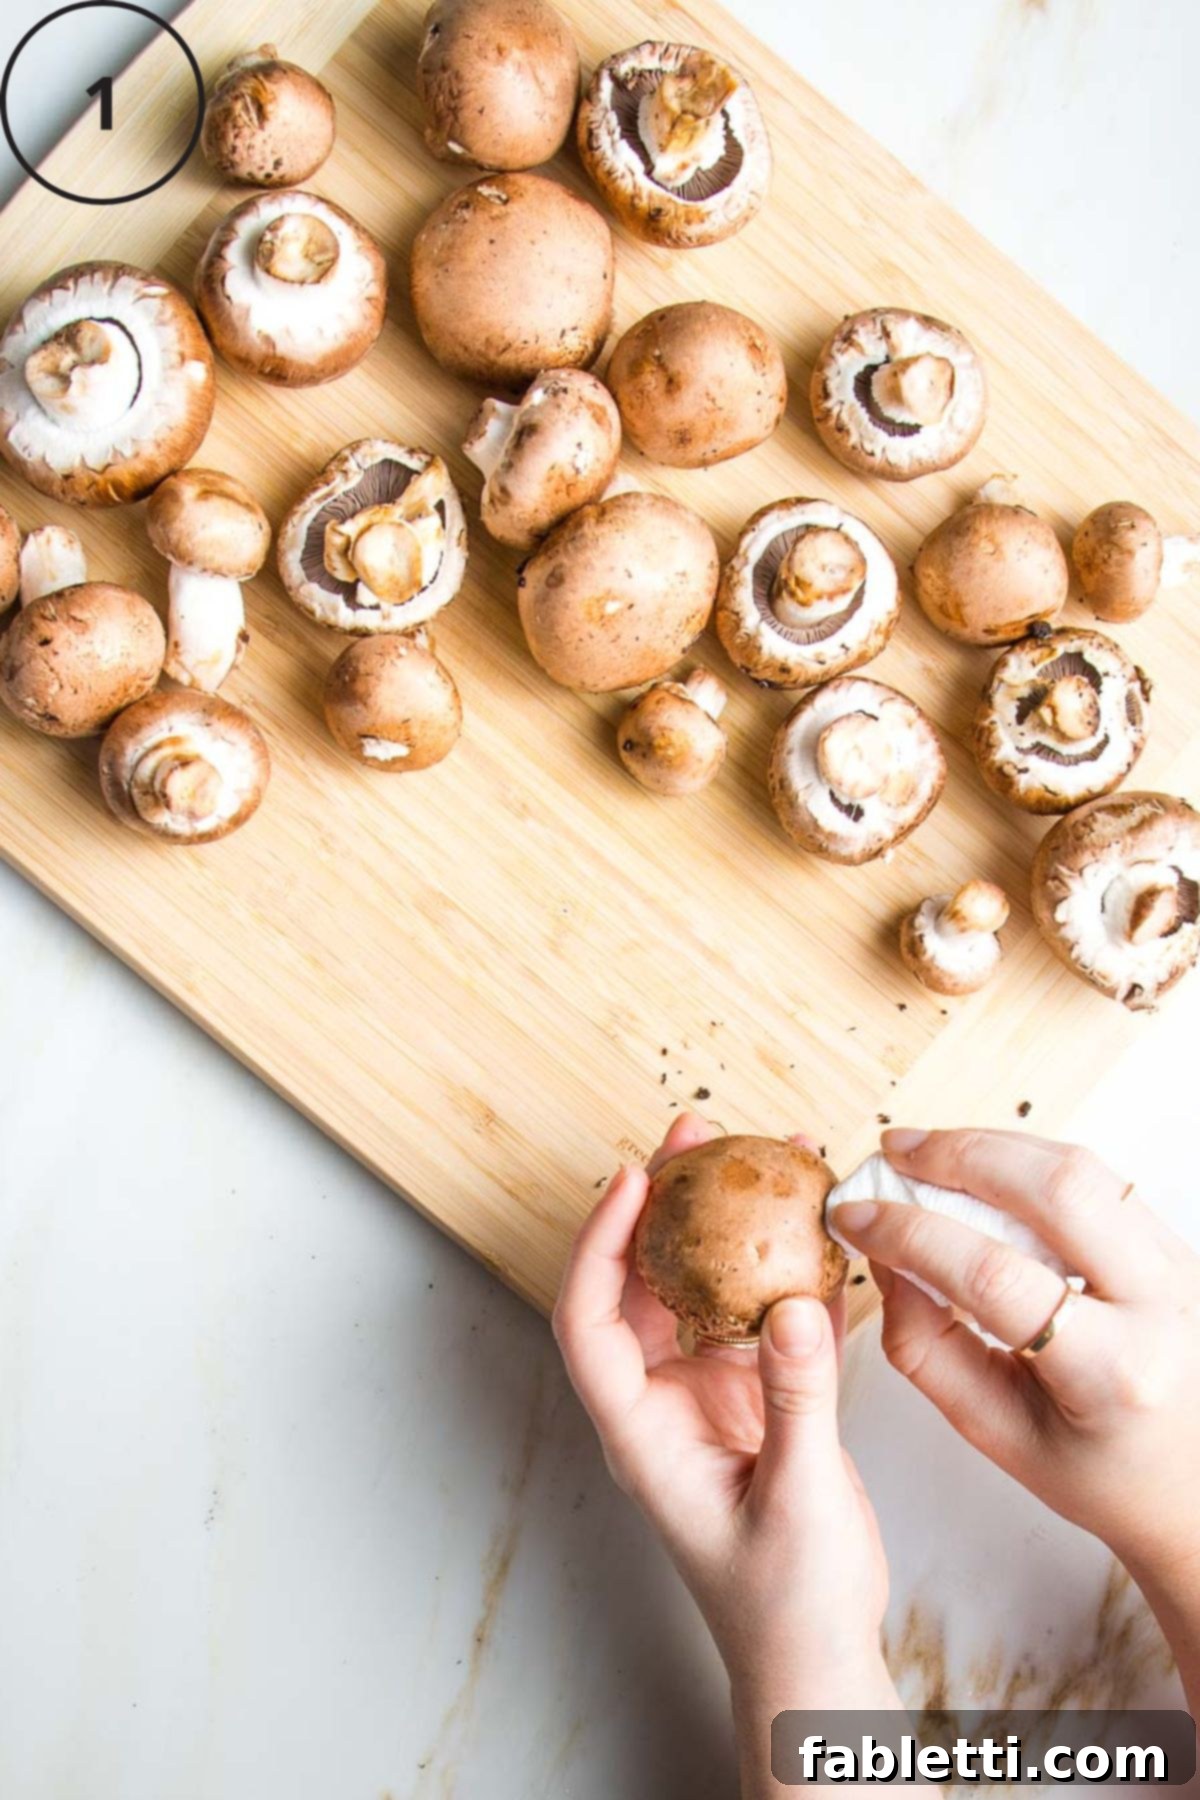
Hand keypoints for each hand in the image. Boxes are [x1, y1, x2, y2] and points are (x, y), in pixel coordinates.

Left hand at [554, 1113, 898, 1717]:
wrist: (814, 1659)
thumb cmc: (786, 1606)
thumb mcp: (796, 1501)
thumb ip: (798, 1403)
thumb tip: (796, 1304)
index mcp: (640, 1431)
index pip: (590, 1319)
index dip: (600, 1244)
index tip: (634, 1179)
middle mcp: (660, 1401)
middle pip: (636, 1282)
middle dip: (658, 1202)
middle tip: (694, 1131)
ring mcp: (703, 1395)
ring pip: (695, 1287)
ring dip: (718, 1221)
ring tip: (749, 1153)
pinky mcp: (752, 1396)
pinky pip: (752, 1311)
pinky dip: (773, 1264)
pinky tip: (805, 1221)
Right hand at [831, 1128, 1199, 1588]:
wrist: (1189, 1481)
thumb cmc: (1094, 1469)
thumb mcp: (995, 1431)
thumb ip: (925, 1346)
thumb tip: (882, 1259)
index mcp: (1112, 1372)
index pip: (996, 1278)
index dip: (911, 1235)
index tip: (856, 1217)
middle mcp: (1159, 1306)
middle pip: (1056, 1190)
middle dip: (959, 1157)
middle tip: (893, 1152)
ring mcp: (1178, 1265)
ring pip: (1081, 1166)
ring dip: (992, 1145)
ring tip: (928, 1150)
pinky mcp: (1175, 1242)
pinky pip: (1098, 1176)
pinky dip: (1029, 1158)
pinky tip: (983, 1167)